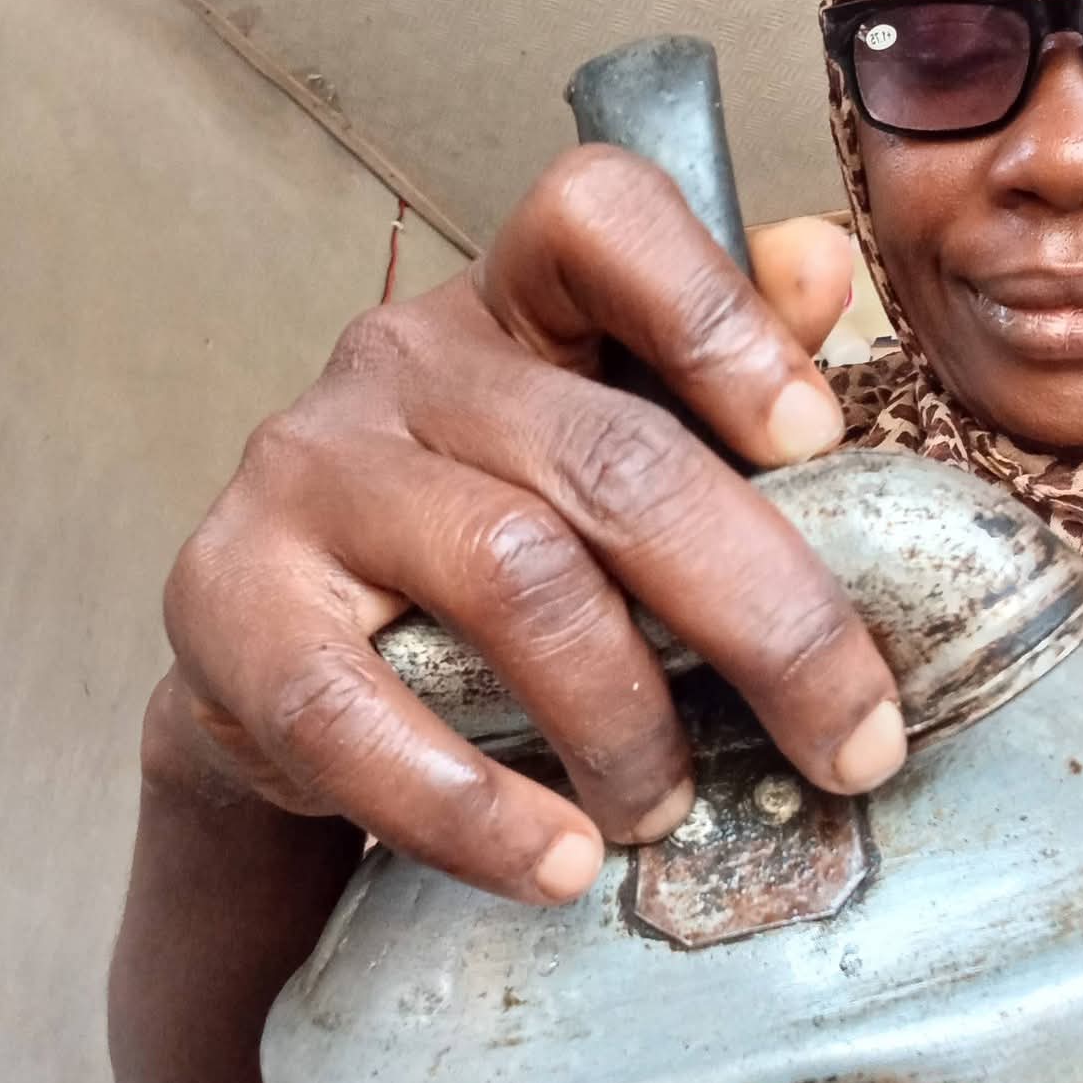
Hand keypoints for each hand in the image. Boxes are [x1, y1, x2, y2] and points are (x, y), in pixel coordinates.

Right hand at [157, 153, 903, 904]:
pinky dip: (476, 809)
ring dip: (626, 721)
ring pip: (513, 575)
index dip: (717, 311)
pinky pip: (357, 713)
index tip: (817, 440)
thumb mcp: (607, 442)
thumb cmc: (491, 541)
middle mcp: (402, 362)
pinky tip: (558, 864)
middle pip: (610, 457)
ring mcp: (307, 475)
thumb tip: (824, 268)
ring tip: (669, 811)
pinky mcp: (229, 605)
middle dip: (767, 616)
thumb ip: (715, 366)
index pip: (598, 218)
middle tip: (853, 741)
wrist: (289, 662)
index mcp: (516, 305)